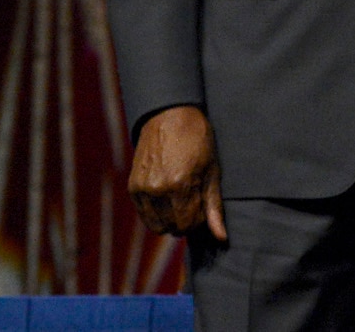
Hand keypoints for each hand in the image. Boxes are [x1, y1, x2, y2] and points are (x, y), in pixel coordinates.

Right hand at [128, 105, 225, 240]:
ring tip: (180, 199)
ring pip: (156, 225)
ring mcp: (142, 189)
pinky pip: (144, 214)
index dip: (199, 220)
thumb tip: (222, 237)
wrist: (170, 116)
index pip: (189, 225)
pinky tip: (167, 196)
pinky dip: (156, 212)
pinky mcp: (133, 187)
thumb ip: (214, 206)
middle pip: (172, 227)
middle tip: (192, 201)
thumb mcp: (212, 170)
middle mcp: (158, 190)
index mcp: (181, 185)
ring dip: (169, 219)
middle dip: (185, 221)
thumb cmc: (198, 141)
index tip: (202, 205)